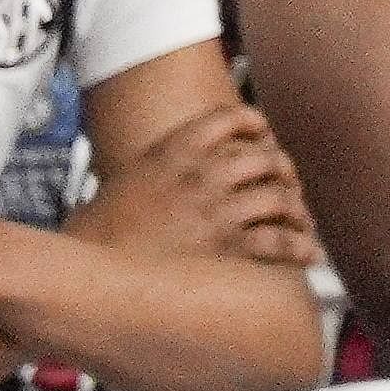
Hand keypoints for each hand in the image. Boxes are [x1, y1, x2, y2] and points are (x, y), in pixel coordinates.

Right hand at [76, 99, 316, 272]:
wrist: (81, 272)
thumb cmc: (92, 236)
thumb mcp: (121, 183)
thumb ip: (155, 170)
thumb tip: (165, 174)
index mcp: (172, 152)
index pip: (228, 118)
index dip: (253, 123)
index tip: (263, 133)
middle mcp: (201, 175)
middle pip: (265, 158)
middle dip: (283, 170)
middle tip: (287, 184)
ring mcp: (216, 211)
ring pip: (279, 198)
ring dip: (295, 210)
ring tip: (300, 220)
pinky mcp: (226, 249)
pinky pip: (279, 242)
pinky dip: (300, 247)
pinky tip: (308, 254)